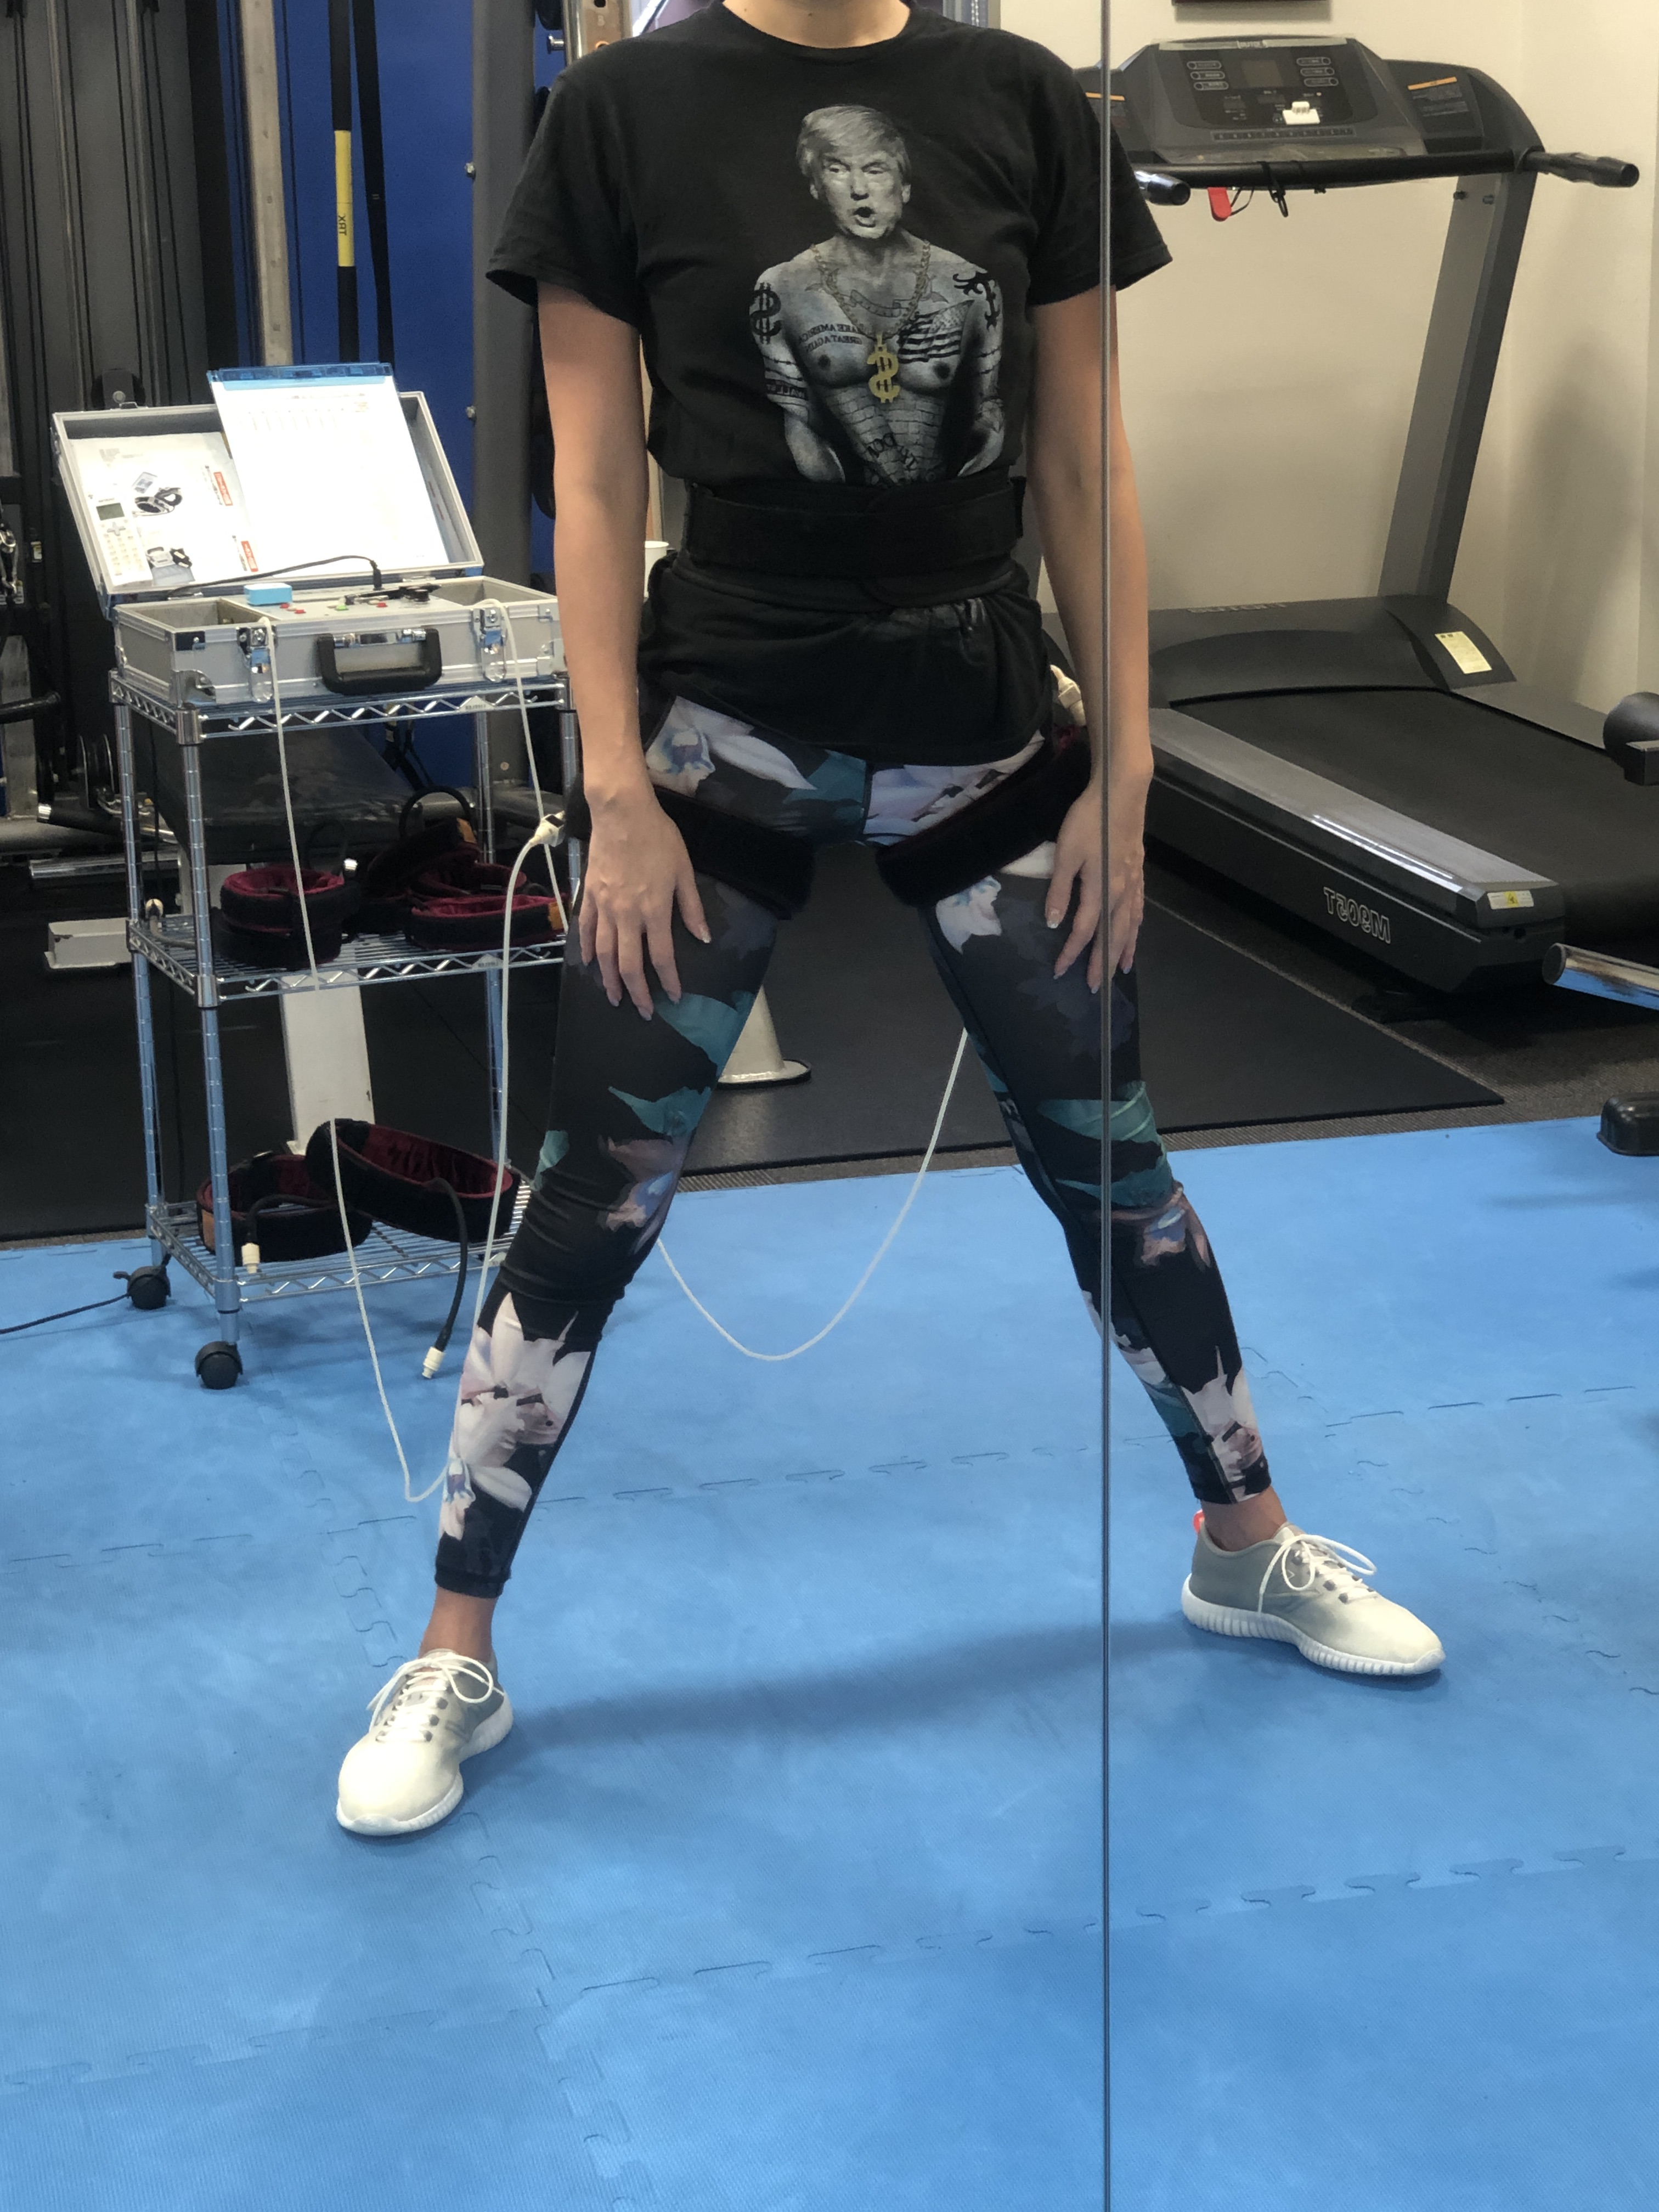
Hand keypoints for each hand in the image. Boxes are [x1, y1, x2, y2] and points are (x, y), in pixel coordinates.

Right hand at [578, 785, 709, 1016]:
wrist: (621, 812)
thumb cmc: (657, 838)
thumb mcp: (683, 871)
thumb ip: (691, 907)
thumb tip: (703, 937)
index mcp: (654, 910)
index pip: (661, 957)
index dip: (668, 981)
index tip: (674, 997)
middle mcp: (627, 915)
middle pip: (630, 965)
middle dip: (637, 993)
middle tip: (644, 1011)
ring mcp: (605, 907)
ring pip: (604, 954)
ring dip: (610, 980)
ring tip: (615, 998)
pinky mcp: (590, 896)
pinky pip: (587, 930)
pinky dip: (588, 951)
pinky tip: (590, 964)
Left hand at [1046, 761, 1149, 992]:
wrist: (1121, 793)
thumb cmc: (1089, 820)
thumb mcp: (1066, 854)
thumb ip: (1059, 890)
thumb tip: (1053, 922)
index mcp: (1101, 889)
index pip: (1084, 931)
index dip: (1071, 953)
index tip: (1060, 971)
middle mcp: (1121, 892)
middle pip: (1111, 935)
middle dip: (1101, 963)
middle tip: (1095, 988)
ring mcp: (1133, 882)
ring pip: (1129, 925)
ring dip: (1123, 949)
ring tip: (1120, 970)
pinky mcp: (1139, 872)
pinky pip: (1138, 908)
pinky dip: (1136, 926)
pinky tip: (1134, 932)